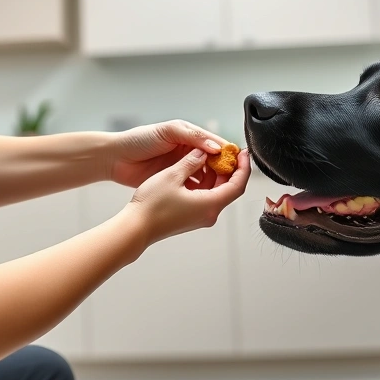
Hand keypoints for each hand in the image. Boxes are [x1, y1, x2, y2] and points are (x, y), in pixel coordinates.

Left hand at [108, 120, 230, 189]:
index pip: (215, 144)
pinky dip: (200, 191)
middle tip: (229, 177)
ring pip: (206, 177)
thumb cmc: (139, 140)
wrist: (116, 158)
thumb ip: (193, 137)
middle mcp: (188, 152)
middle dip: (223, 169)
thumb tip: (216, 147)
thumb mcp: (168, 131)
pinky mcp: (175, 183)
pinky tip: (204, 196)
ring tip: (219, 188)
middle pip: (214, 162)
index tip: (237, 161)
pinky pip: (193, 188)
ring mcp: (182, 168)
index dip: (226, 152)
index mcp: (189, 136)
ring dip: (213, 181)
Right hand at [123, 146, 251, 245]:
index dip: (244, 167)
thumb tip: (203, 153)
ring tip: (208, 156)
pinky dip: (205, 182)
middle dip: (230, 168)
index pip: (238, 184)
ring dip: (216, 174)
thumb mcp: (172, 176)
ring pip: (217, 192)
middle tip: (226, 152)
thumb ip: (191, 161)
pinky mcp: (192, 217)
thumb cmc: (151, 206)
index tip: (243, 153)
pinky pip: (206, 197)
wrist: (135, 228)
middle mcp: (209, 213)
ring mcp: (201, 217)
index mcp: (210, 204)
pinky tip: (195, 170)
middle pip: (229, 188)